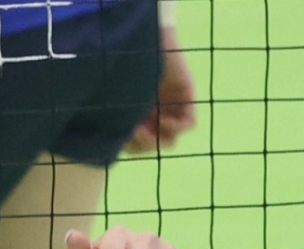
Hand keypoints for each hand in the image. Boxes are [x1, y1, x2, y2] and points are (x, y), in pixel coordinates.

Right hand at [125, 27, 197, 152]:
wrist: (138, 45)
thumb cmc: (119, 73)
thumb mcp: (114, 106)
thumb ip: (118, 126)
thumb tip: (123, 144)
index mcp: (137, 114)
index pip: (138, 145)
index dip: (132, 147)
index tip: (124, 137)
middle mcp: (154, 112)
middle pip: (155, 144)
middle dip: (144, 144)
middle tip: (135, 132)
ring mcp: (171, 106)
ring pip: (171, 139)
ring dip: (158, 140)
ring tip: (148, 128)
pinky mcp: (187, 96)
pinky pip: (189, 124)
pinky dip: (176, 128)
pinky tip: (163, 120)